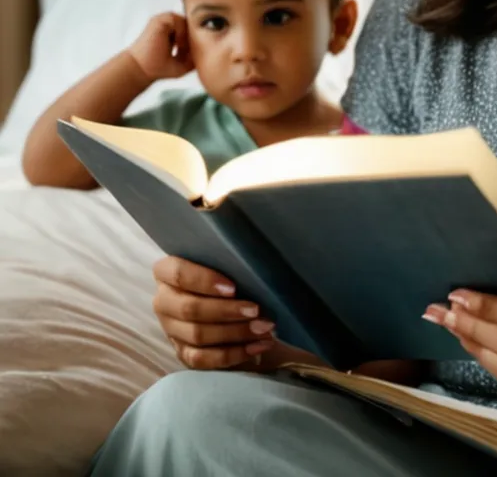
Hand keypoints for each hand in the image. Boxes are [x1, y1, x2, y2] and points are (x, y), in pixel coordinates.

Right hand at [129, 13, 193, 81]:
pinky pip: (177, 19)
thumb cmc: (160, 68)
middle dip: (195, 37)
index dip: (199, 38)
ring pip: (187, 21)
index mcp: (176, 32)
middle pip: (193, 24)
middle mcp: (171, 24)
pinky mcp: (159, 20)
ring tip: (182, 48)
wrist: (142, 70)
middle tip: (190, 51)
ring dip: (187, 35)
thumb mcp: (185, 62)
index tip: (197, 51)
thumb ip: (197, 53)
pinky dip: (180, 32)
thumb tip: (213, 47)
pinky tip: (177, 44)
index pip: (195, 29)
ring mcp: (164, 20)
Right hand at [152, 256, 424, 384]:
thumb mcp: (242, 250)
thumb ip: (241, 234)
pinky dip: (234, 355)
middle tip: (260, 309)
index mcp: (169, 268)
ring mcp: (172, 331)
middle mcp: (165, 300)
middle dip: (227, 311)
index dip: (203, 280)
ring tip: (268, 327)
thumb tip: (264, 198)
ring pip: (197, 337)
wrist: (246, 301)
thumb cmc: (245, 268)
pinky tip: (261, 346)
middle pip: (188, 310)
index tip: (236, 284)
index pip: (177, 272)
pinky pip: (203, 362)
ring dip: (236, 333)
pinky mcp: (185, 355)